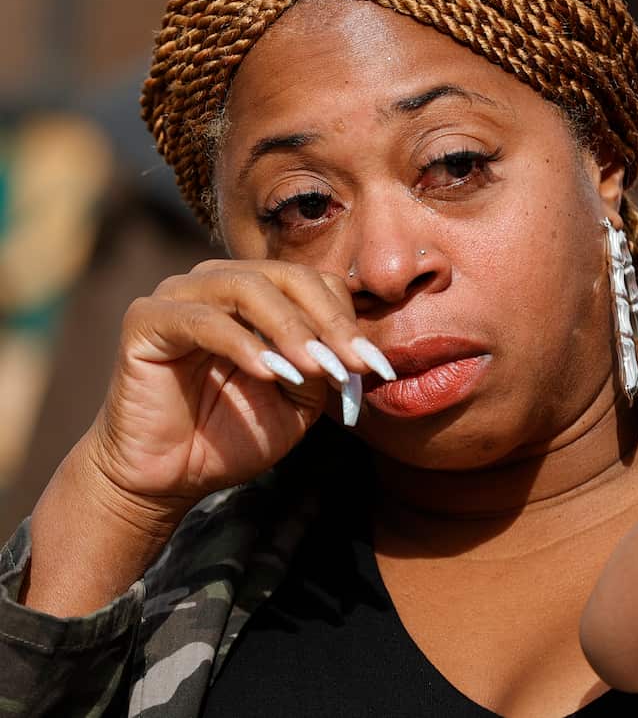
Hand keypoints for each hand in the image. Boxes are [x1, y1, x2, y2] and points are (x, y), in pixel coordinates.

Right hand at [86, 259, 390, 515]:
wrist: (170, 477)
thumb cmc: (234, 434)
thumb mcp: (298, 400)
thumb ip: (325, 367)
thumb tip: (361, 350)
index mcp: (257, 294)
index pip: (314, 283)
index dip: (347, 320)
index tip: (375, 366)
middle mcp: (218, 282)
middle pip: (289, 277)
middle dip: (330, 322)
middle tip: (356, 364)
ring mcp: (179, 295)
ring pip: (249, 288)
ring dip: (292, 329)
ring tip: (317, 370)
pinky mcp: (146, 320)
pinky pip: (204, 320)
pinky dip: (244, 344)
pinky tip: (271, 373)